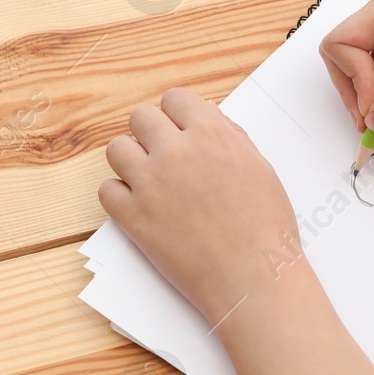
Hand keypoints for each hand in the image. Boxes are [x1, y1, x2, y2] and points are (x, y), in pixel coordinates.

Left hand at [98, 89, 300, 325]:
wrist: (254, 276)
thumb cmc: (267, 226)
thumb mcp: (260, 168)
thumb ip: (230, 135)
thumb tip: (207, 112)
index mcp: (211, 134)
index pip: (175, 98)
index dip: (178, 115)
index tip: (182, 132)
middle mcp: (176, 152)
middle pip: (141, 117)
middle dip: (152, 133)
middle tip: (166, 156)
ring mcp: (150, 184)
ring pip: (116, 148)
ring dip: (131, 160)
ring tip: (149, 180)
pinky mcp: (133, 218)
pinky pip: (106, 190)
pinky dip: (120, 197)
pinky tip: (140, 206)